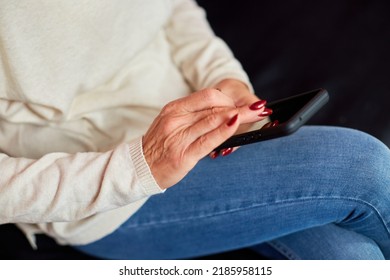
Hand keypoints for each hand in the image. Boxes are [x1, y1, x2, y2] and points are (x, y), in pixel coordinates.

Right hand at [142, 88, 268, 188]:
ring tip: (258, 113)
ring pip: (214, 119)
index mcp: (174, 109)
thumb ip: (193, 117)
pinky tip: (236, 124)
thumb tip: (222, 113)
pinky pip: (208, 139)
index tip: (245, 103)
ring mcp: (179, 136)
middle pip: (214, 105)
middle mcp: (176, 119)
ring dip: (240, 115)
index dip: (230, 98)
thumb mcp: (171, 124)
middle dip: (241, 105)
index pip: (207, 96)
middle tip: (259, 108)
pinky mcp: (184, 155)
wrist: (139, 168)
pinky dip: (224, 131)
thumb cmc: (158, 147)